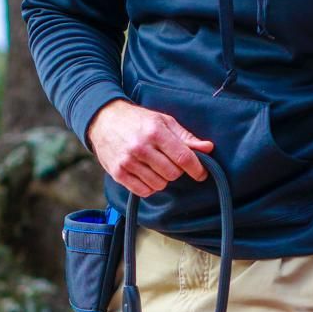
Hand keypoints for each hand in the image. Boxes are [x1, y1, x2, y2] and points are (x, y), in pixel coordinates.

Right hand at [87, 98, 212, 195]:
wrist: (103, 120)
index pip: (183, 158)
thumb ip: (186, 137)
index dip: (197, 168)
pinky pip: (144, 191)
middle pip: (173, 174)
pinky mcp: (118, 173)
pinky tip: (146, 174)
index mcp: (155, 132)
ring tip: (155, 166)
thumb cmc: (138, 120)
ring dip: (162, 178)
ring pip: (159, 184)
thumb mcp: (163, 121)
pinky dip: (149, 186)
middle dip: (176, 171)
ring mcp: (128, 162)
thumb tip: (208, 148)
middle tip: (170, 162)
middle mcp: (141, 148)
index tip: (202, 173)